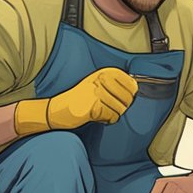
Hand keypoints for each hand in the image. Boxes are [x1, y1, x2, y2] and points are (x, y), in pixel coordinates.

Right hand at [14, 67, 135, 134]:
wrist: (56, 110)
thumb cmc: (79, 99)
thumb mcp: (97, 84)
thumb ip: (116, 84)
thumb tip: (136, 89)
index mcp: (105, 72)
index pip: (132, 85)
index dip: (130, 96)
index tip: (120, 99)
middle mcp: (102, 79)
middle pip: (128, 99)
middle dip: (121, 107)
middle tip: (108, 108)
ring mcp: (97, 92)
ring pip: (120, 109)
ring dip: (112, 114)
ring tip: (101, 112)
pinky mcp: (93, 105)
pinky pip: (112, 116)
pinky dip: (107, 120)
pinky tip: (98, 117)